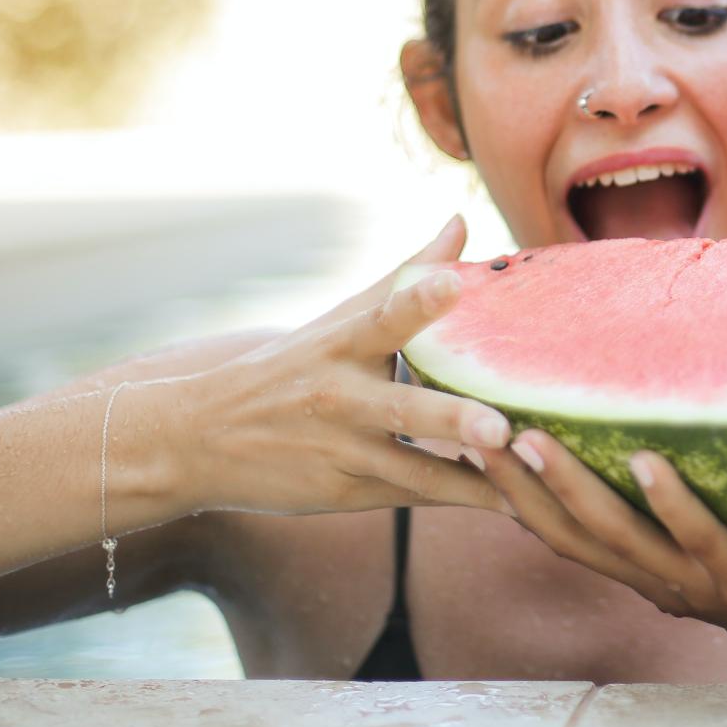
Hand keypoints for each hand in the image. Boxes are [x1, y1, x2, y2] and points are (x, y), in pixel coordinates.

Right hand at [165, 215, 512, 514]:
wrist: (200, 438)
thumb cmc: (293, 367)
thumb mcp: (341, 318)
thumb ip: (408, 275)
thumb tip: (462, 220)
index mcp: (344, 344)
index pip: (384, 315)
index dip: (418, 300)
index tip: (455, 283)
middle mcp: (343, 397)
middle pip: (406, 409)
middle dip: (455, 419)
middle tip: (502, 426)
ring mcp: (344, 450)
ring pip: (415, 469)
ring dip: (471, 480)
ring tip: (526, 493)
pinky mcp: (346, 494)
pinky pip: (413, 496)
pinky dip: (460, 499)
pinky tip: (514, 506)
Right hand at [480, 430, 726, 681]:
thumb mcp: (722, 535)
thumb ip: (683, 503)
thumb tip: (647, 431)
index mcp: (648, 571)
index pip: (564, 533)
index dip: (513, 494)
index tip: (470, 440)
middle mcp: (660, 581)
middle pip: (572, 534)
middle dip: (520, 485)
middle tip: (474, 430)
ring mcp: (699, 581)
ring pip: (620, 535)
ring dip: (574, 487)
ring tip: (533, 437)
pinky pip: (699, 535)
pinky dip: (669, 498)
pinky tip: (645, 458)